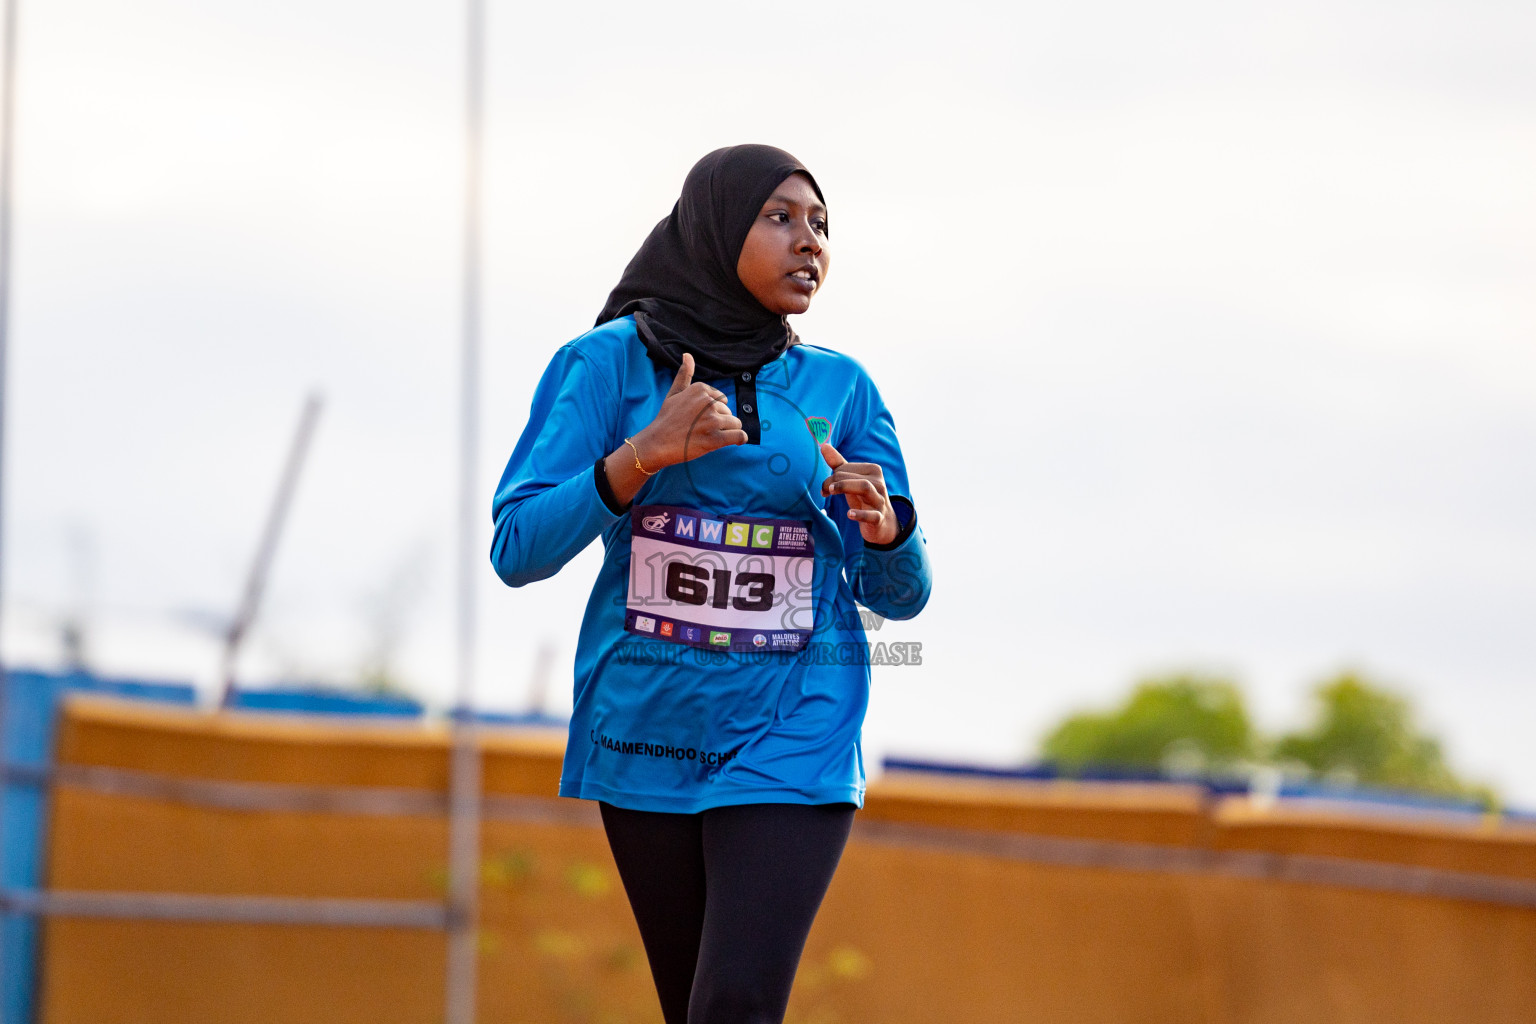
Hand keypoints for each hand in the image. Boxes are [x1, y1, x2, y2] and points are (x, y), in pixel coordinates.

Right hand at [630, 354, 747, 469]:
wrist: (657, 443)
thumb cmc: (666, 418)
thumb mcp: (674, 392)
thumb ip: (684, 374)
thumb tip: (688, 354)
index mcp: (701, 389)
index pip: (723, 399)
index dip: (714, 411)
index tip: (699, 418)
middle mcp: (708, 402)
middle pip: (728, 412)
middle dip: (720, 421)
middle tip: (701, 429)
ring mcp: (712, 420)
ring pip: (735, 423)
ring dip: (727, 431)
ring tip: (710, 436)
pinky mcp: (715, 439)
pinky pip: (739, 436)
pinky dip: (740, 439)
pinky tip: (735, 442)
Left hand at [820, 442, 898, 544]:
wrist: (882, 523)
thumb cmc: (864, 498)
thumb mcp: (852, 481)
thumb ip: (838, 464)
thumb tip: (823, 446)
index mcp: (873, 471)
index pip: (846, 468)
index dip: (831, 477)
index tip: (825, 488)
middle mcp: (879, 483)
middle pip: (852, 476)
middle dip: (833, 483)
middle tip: (823, 492)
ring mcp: (880, 501)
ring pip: (864, 487)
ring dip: (844, 487)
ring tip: (829, 491)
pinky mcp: (879, 518)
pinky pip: (872, 515)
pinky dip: (860, 514)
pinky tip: (849, 514)